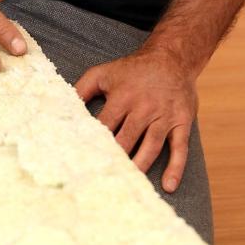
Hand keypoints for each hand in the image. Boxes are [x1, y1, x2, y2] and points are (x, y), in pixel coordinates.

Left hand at [74, 49, 198, 192]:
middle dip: (115, 158)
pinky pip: (179, 147)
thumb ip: (81, 90)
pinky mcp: (182, 121)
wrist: (172, 58)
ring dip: (140, 166)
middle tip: (101, 179)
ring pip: (151, 146)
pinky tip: (168, 186)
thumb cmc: (132, 69)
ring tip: (129, 185)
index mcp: (122, 97)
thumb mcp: (103, 73)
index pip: (104, 125)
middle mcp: (143, 107)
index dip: (94, 143)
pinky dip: (176, 167)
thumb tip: (62, 109)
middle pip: (127, 139)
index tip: (83, 161)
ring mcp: (164, 116)